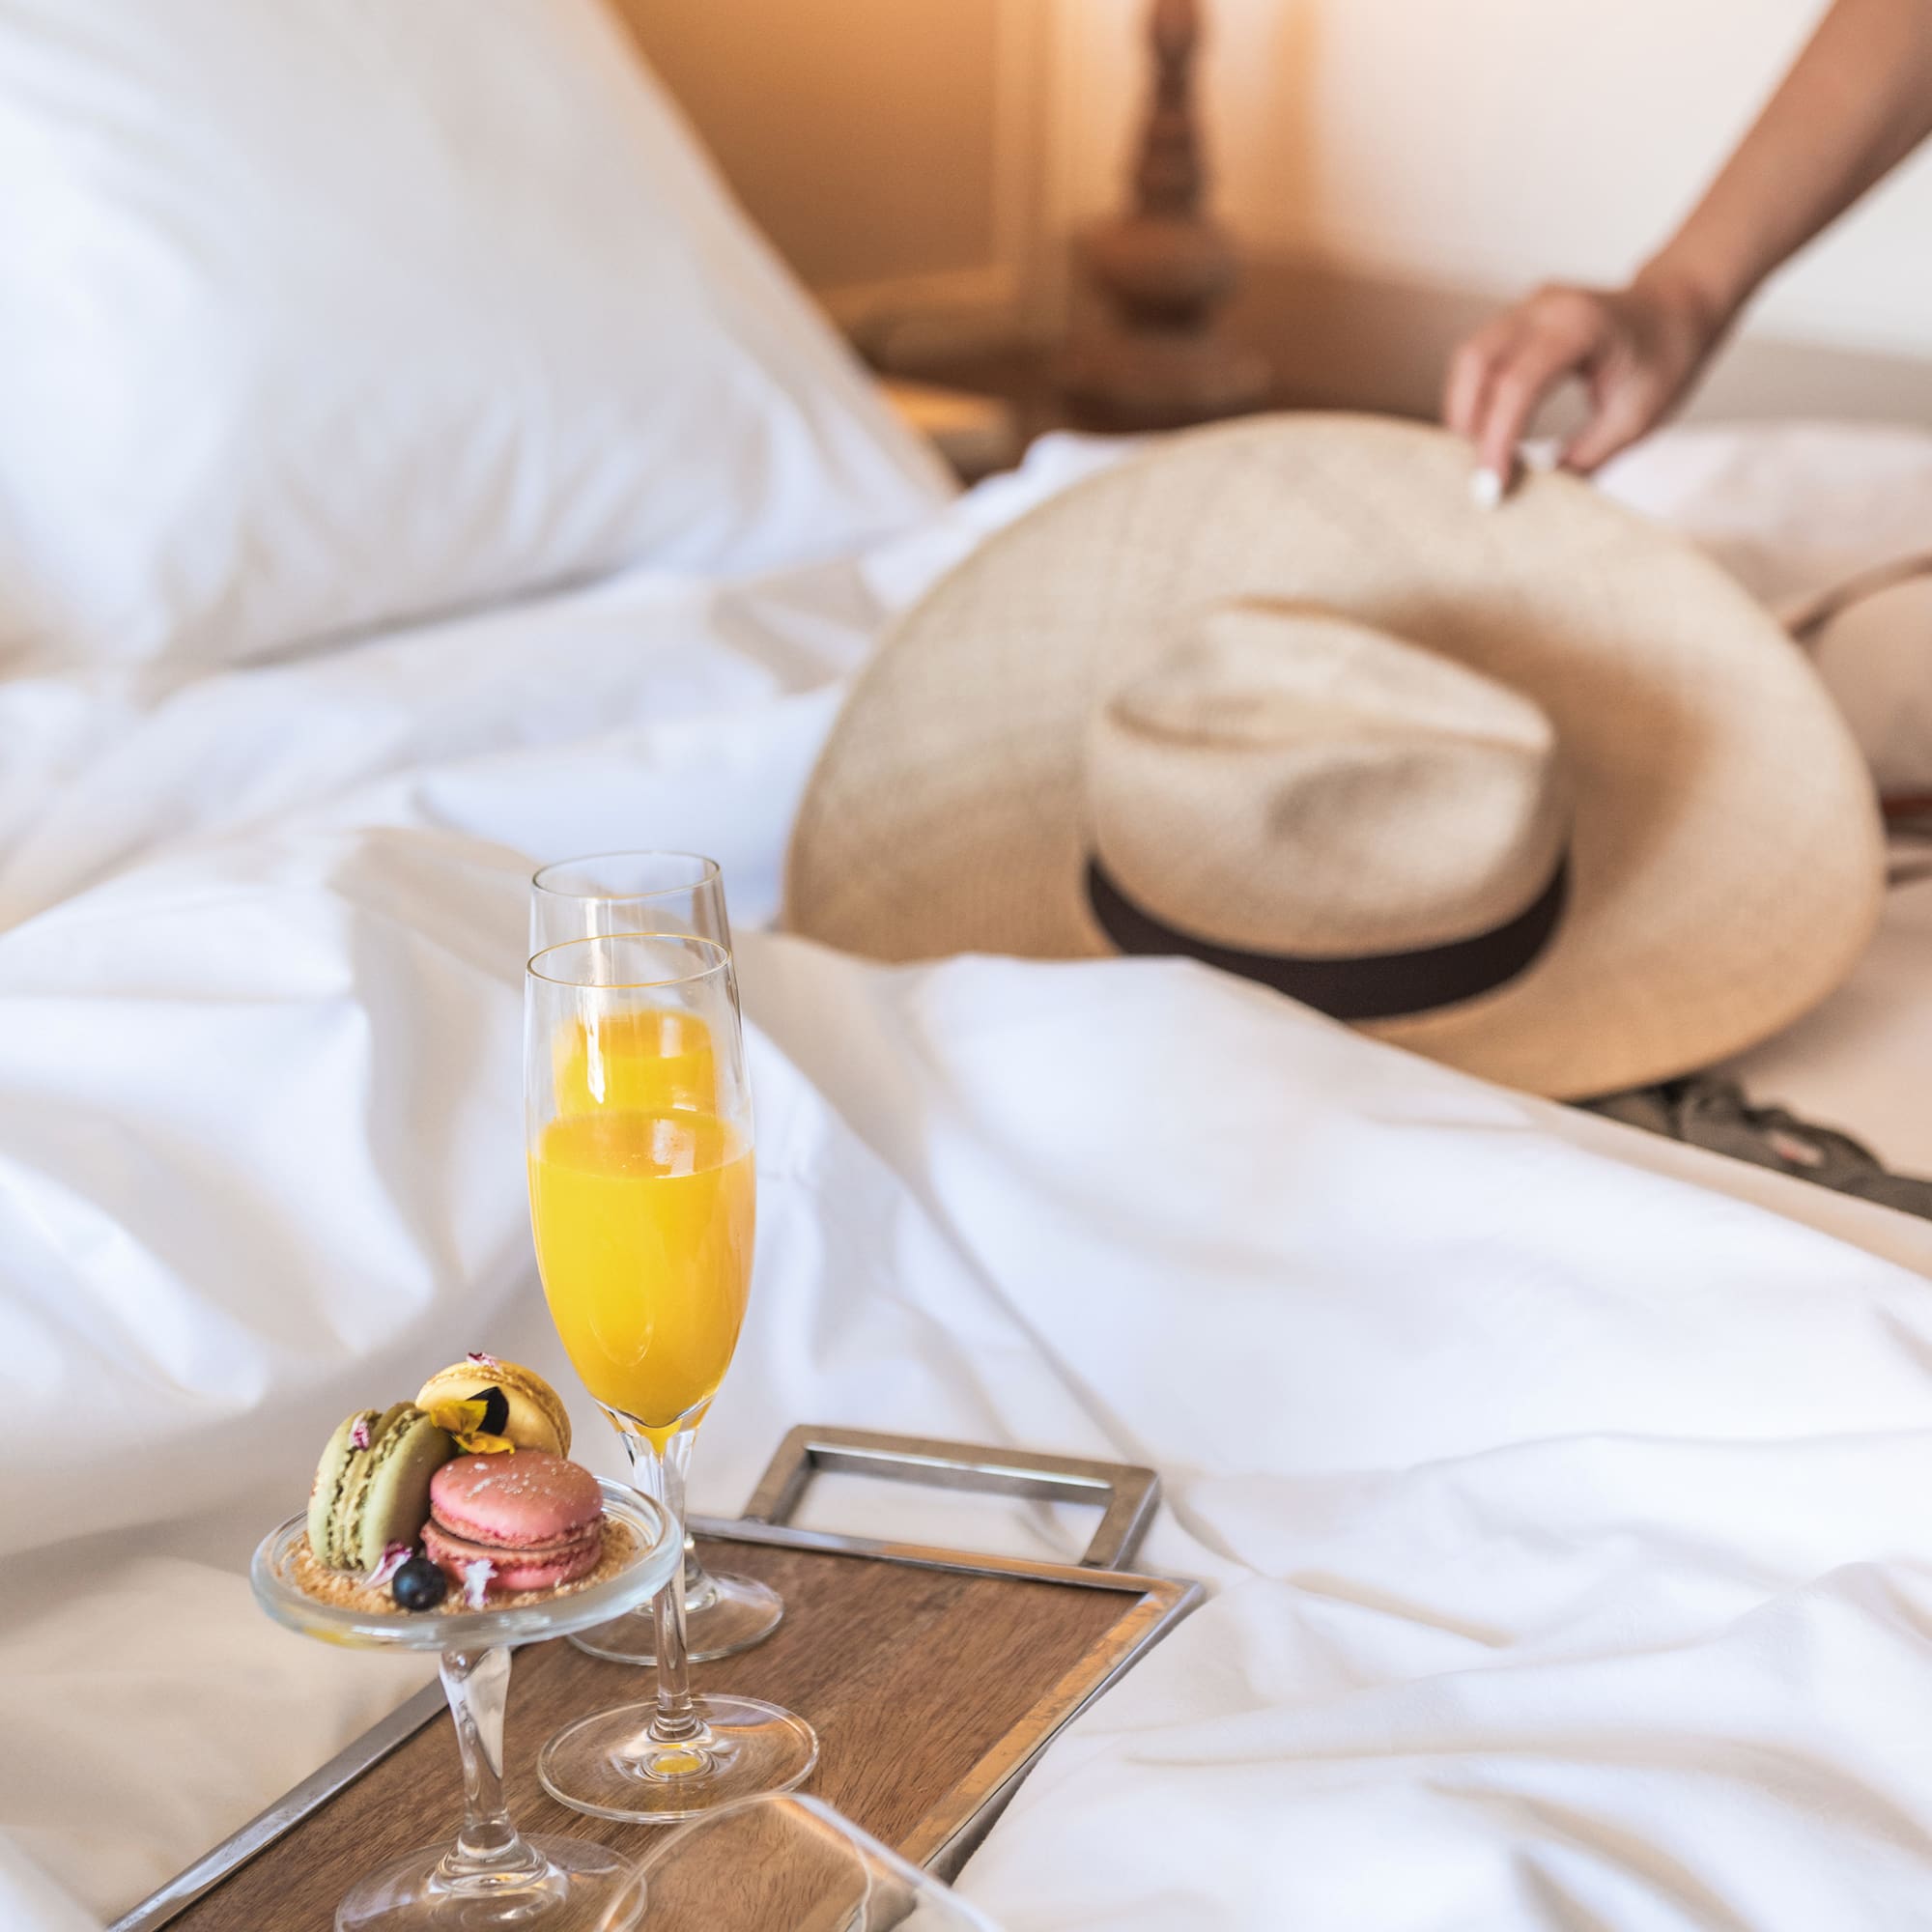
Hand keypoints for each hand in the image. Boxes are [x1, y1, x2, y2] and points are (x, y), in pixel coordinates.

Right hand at [1443, 272, 1728, 483]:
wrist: (1678, 307)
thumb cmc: (1665, 360)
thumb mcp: (1633, 421)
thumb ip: (1583, 458)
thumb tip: (1533, 493)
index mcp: (1581, 326)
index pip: (1518, 384)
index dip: (1497, 439)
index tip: (1492, 487)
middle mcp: (1545, 307)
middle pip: (1475, 362)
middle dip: (1467, 425)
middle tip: (1476, 476)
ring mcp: (1527, 307)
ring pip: (1470, 359)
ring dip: (1465, 412)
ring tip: (1479, 457)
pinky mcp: (1519, 319)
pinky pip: (1480, 358)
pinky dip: (1474, 398)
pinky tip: (1485, 433)